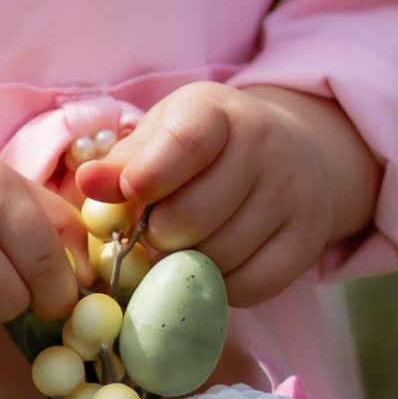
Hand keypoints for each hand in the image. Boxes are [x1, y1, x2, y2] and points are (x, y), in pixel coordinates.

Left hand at [74, 84, 380, 305]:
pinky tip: (213, 265)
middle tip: (153, 233)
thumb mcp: (159, 137)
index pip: (186, 141)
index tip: (129, 196)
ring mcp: (294, 193)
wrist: (285, 156)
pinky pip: (251, 285)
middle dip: (160, 235)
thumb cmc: (201, 150)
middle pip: (196, 215)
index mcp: (218, 111)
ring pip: (220, 257)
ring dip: (187, 266)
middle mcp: (266, 145)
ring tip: (183, 247)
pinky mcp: (308, 239)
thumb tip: (89, 184)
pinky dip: (221, 287)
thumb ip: (122, 163)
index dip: (150, 175)